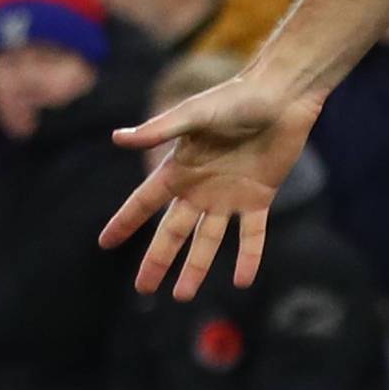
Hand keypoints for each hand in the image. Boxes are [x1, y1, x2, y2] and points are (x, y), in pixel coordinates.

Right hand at [102, 71, 325, 298]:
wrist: (283, 94)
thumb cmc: (237, 98)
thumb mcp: (194, 115)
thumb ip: (159, 130)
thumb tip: (117, 138)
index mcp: (181, 168)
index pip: (144, 201)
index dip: (125, 221)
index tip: (104, 243)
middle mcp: (201, 187)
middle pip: (173, 231)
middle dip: (157, 259)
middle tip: (143, 288)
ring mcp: (230, 195)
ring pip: (209, 240)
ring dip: (196, 267)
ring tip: (181, 295)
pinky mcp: (260, 196)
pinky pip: (252, 234)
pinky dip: (248, 257)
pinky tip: (243, 282)